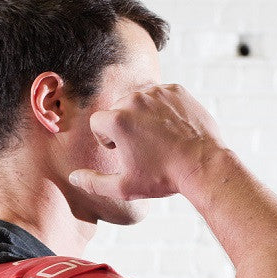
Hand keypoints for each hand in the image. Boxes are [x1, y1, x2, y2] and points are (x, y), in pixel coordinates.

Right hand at [68, 83, 223, 200]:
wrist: (203, 165)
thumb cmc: (162, 178)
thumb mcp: (124, 187)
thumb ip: (94, 183)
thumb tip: (73, 178)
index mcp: (117, 120)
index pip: (98, 123)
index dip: (106, 140)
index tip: (121, 151)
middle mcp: (134, 100)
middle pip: (117, 109)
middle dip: (124, 126)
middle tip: (142, 147)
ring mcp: (158, 92)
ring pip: (139, 100)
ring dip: (143, 116)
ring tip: (158, 139)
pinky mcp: (177, 90)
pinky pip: (161, 95)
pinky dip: (163, 109)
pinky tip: (172, 129)